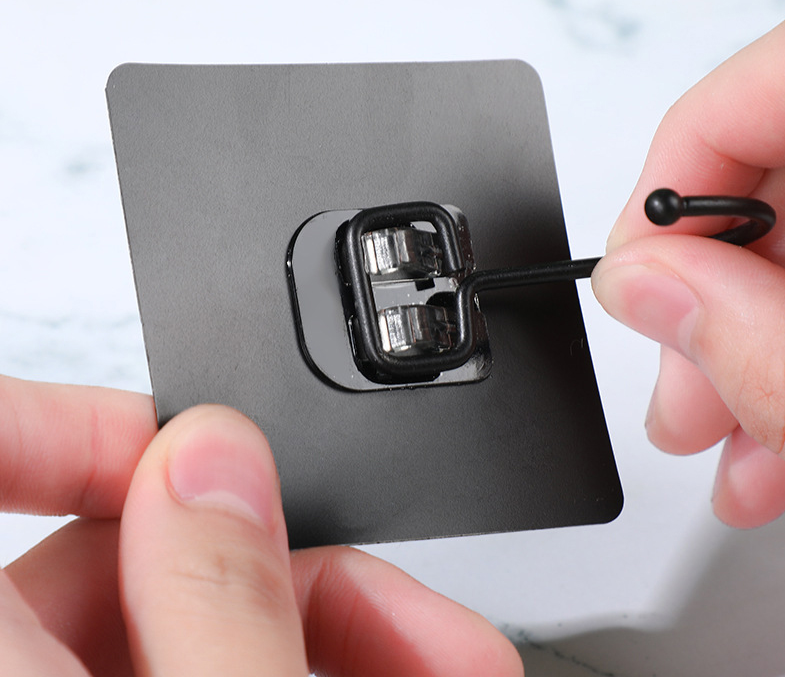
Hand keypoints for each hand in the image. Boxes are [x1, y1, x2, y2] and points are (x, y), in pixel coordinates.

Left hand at [0, 376, 521, 674]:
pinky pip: (216, 659)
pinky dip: (324, 659)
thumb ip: (219, 603)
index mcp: (5, 670)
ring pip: (199, 610)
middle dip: (299, 562)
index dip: (64, 420)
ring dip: (340, 621)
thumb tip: (216, 457)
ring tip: (451, 660)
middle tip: (404, 607)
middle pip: (140, 550)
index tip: (181, 435)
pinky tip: (417, 674)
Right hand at [592, 10, 784, 528]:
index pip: (757, 90)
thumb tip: (641, 285)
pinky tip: (775, 438)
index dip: (670, 182)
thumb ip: (759, 339)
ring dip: (748, 351)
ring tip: (720, 445)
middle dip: (706, 303)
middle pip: (774, 174)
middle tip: (676, 395)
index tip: (631, 273)